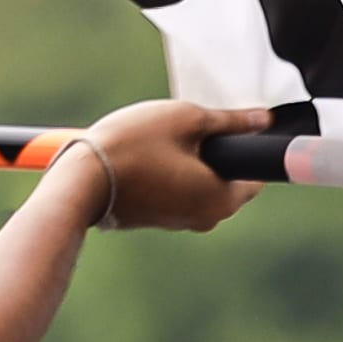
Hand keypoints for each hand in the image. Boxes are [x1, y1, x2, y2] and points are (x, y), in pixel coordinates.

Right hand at [76, 99, 264, 235]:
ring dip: (191, 160)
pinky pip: (178, 191)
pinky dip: (171, 172)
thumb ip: (231, 121)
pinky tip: (149, 154)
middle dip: (216, 151)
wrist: (78, 180)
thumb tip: (264, 120)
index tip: (229, 126)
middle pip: (229, 178)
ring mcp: (181, 222)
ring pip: (201, 183)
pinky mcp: (157, 219)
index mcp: (223, 199)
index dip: (248, 144)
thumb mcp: (187, 119)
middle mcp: (207, 218)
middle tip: (189, 127)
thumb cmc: (133, 147)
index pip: (256, 172)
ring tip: (163, 139)